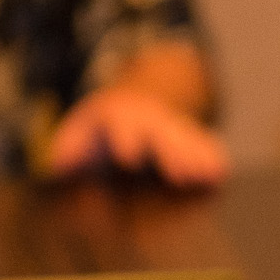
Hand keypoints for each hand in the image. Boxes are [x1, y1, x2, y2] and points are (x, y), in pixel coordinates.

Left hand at [46, 87, 231, 187]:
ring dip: (197, 157)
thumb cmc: (104, 130)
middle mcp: (149, 119)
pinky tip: (221, 173)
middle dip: (172, 152)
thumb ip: (69, 148)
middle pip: (162, 133)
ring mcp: (174, 127)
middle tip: (180, 174)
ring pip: (187, 138)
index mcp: (118, 116)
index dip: (125, 139)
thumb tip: (59, 163)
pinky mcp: (194, 139)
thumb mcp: (81, 131)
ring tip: (207, 174)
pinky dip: (214, 157)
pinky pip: (207, 144)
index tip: (128, 157)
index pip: (121, 125)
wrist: (136, 105)